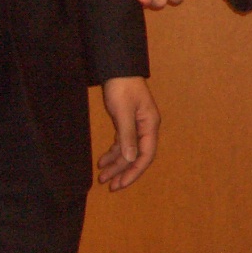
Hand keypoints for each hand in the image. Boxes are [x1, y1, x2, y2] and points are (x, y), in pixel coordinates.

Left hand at [97, 76, 158, 190]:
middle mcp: (146, 128)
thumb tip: (131, 159)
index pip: (145, 156)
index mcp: (149, 126)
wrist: (117, 67)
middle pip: (136, 156)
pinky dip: (113, 152)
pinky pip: (122, 142)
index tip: (120, 184)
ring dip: (116, 164)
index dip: (134, 172)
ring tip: (102, 176)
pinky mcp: (127, 122)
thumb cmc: (122, 87)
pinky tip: (102, 160)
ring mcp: (137, 125)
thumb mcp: (123, 112)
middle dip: (123, 171)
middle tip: (109, 185)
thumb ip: (127, 136)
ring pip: (128, 151)